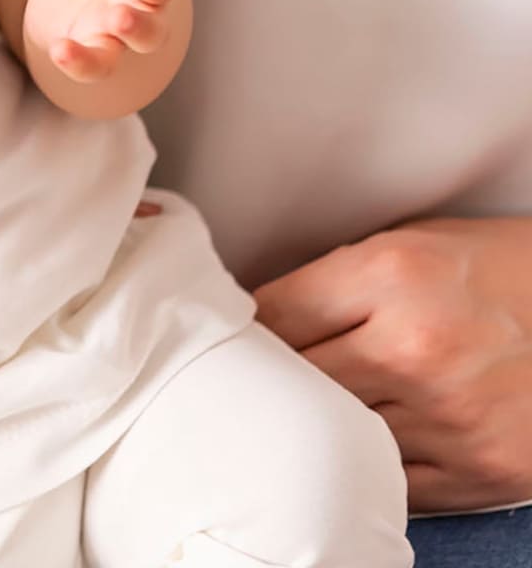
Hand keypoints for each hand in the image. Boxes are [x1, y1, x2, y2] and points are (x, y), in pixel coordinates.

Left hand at [255, 216, 531, 511]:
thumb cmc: (488, 270)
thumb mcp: (406, 245)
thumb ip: (335, 281)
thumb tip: (256, 317)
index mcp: (390, 274)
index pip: (274, 314)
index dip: (251, 330)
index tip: (239, 339)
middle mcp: (416, 346)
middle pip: (299, 380)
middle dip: (278, 380)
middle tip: (261, 382)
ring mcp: (451, 415)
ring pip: (339, 433)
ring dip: (322, 425)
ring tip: (314, 411)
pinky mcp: (483, 469)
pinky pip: (392, 483)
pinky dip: (371, 466)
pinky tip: (367, 442)